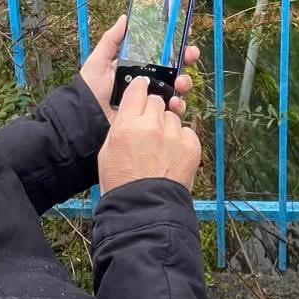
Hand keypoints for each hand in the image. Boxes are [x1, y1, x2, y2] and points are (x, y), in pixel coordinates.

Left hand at [79, 14, 200, 122]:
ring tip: (181, 81)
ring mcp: (154, 97)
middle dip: (187, 58)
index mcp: (138, 64)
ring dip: (185, 81)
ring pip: (178, 86)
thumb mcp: (99, 61)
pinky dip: (178, 105)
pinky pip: (172, 109)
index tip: (186, 30)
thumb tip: (124, 17)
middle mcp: (149, 79)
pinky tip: (174, 102)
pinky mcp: (154, 115)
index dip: (175, 41)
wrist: (87, 118)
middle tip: (191, 53)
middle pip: (176, 66)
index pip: (161, 50)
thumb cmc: (91, 89)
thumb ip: (111, 40)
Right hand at [97, 77, 200, 195]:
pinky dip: (181, 141)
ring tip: (160, 150)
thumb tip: (130, 111)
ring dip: (167, 128)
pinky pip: (187, 132)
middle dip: (153, 112)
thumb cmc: (121, 183)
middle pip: (157, 102)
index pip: (138, 88)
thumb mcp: (107, 151)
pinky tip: (172, 157)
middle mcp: (153, 125)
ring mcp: (174, 135)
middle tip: (148, 130)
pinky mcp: (191, 145)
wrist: (144, 209)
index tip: (141, 92)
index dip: (139, 90)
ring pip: (173, 117)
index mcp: (128, 124)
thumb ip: (121, 126)